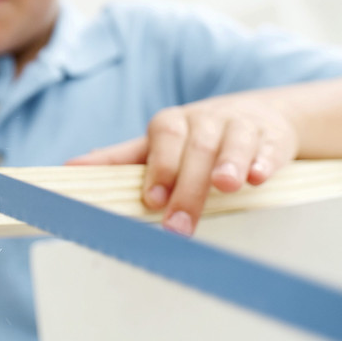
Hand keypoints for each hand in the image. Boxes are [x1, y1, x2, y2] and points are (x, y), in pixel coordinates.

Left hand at [66, 94, 299, 234]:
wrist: (257, 115)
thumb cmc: (195, 138)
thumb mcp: (158, 145)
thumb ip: (120, 159)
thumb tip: (69, 169)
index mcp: (172, 124)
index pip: (162, 138)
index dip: (158, 166)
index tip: (151, 200)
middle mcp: (204, 120)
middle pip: (195, 147)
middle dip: (188, 187)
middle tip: (180, 225)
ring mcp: (239, 126)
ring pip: (232, 140)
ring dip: (228, 163)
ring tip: (226, 187)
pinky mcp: (273, 137)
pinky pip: (268, 147)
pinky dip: (263, 161)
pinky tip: (259, 178)